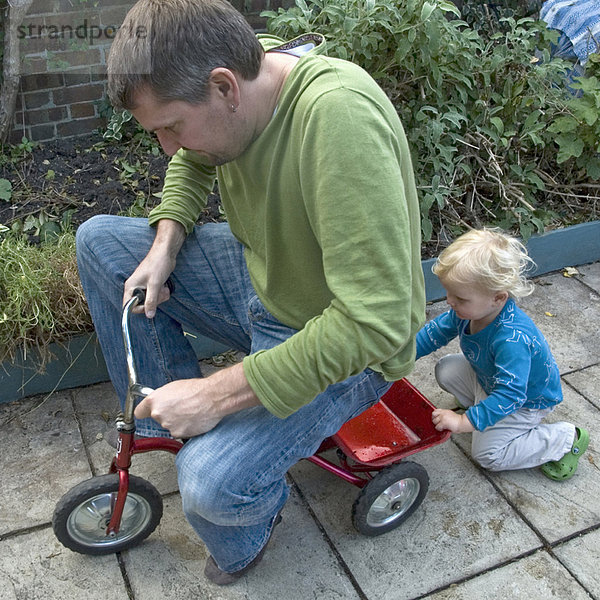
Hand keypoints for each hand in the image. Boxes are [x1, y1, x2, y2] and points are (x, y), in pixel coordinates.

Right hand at [123, 219, 185, 317]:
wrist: (166, 253)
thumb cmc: (158, 264)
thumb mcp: (155, 285)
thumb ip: (151, 301)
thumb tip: (149, 315)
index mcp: (131, 287)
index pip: (128, 306)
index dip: (140, 308)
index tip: (150, 305)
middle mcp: (135, 287)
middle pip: (142, 304)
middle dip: (153, 301)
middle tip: (160, 293)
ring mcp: (144, 287)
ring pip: (150, 301)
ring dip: (159, 298)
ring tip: (163, 288)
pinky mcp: (151, 285)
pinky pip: (156, 296)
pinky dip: (161, 293)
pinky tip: (164, 287)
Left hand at [134, 362, 260, 437]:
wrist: (212, 398)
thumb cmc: (197, 389)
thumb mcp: (175, 387)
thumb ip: (163, 397)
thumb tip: (162, 402)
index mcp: (154, 400)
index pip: (139, 412)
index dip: (144, 412)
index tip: (146, 413)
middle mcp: (158, 414)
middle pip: (157, 418)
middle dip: (166, 414)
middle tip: (180, 408)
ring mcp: (168, 425)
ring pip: (169, 425)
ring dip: (177, 421)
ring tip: (190, 412)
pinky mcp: (178, 433)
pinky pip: (179, 432)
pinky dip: (185, 427)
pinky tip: (193, 418)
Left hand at [431, 408, 474, 433]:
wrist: (462, 423)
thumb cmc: (459, 421)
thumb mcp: (451, 415)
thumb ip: (445, 416)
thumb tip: (441, 420)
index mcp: (445, 411)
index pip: (435, 410)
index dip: (435, 415)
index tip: (437, 418)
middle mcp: (443, 413)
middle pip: (433, 414)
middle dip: (435, 419)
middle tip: (438, 423)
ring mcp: (442, 417)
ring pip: (434, 421)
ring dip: (437, 424)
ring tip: (441, 426)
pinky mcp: (443, 422)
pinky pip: (437, 426)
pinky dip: (439, 429)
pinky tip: (443, 429)